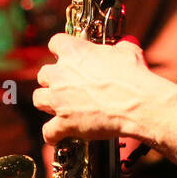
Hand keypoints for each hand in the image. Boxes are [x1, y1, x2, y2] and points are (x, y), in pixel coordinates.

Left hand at [32, 33, 161, 144]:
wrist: (138, 104)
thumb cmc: (133, 76)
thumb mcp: (128, 52)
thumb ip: (119, 48)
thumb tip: (123, 46)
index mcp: (75, 52)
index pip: (55, 42)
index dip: (60, 49)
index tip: (66, 55)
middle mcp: (61, 74)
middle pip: (43, 74)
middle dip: (53, 80)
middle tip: (66, 85)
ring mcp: (59, 100)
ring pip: (38, 98)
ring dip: (47, 102)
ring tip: (59, 107)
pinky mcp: (64, 123)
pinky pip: (49, 131)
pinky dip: (53, 134)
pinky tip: (58, 135)